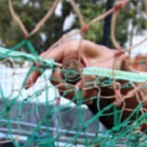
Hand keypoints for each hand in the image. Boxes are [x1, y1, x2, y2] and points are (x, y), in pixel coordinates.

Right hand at [24, 40, 146, 125]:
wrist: (119, 76)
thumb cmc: (115, 65)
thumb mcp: (112, 66)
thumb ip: (104, 70)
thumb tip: (104, 71)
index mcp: (72, 48)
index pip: (47, 58)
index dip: (36, 71)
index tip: (28, 86)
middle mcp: (67, 59)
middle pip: (54, 78)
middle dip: (67, 88)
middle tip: (84, 92)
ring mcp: (68, 72)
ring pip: (62, 89)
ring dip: (78, 94)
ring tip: (94, 92)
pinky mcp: (70, 83)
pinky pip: (69, 95)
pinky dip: (82, 98)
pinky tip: (93, 95)